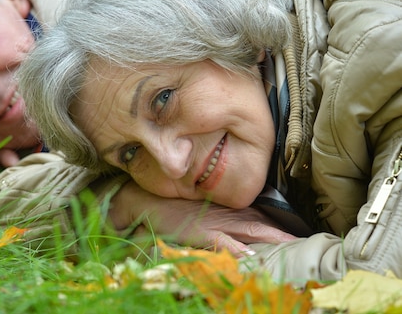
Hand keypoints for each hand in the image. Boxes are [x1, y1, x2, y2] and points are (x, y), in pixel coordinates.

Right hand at [109, 181, 296, 256]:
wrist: (145, 202)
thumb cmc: (174, 210)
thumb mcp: (203, 215)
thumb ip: (224, 226)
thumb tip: (245, 242)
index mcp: (231, 213)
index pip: (266, 223)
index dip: (288, 234)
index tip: (310, 243)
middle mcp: (229, 216)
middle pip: (267, 229)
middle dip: (291, 240)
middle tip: (316, 251)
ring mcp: (217, 224)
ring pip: (254, 233)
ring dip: (275, 244)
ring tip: (297, 254)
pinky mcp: (202, 232)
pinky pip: (225, 244)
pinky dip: (240, 251)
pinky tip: (253, 259)